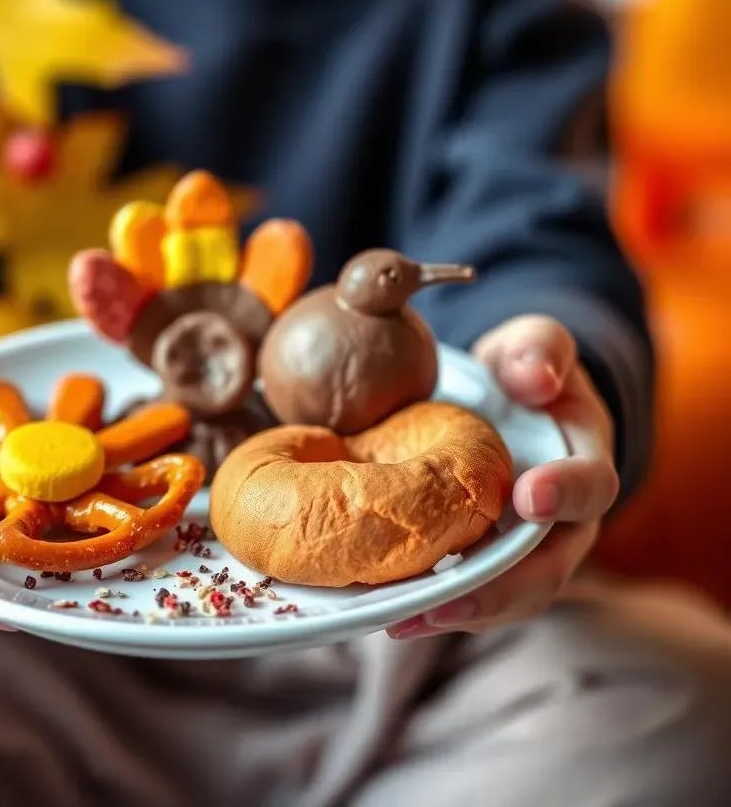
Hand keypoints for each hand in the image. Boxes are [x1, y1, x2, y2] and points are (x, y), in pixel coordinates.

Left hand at [386, 314, 617, 638]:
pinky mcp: (479, 561)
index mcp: (582, 465)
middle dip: (498, 589)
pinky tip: (379, 610)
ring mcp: (519, 550)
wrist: (499, 401)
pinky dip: (423, 604)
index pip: (591, 487)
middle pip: (544, 570)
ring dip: (451, 612)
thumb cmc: (521, 373)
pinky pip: (459, 593)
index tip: (527, 496)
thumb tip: (534, 377)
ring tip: (399, 620)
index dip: (565, 494)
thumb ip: (539, 350)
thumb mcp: (533, 348)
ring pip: (500, 597)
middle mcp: (560, 523)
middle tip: (447, 599)